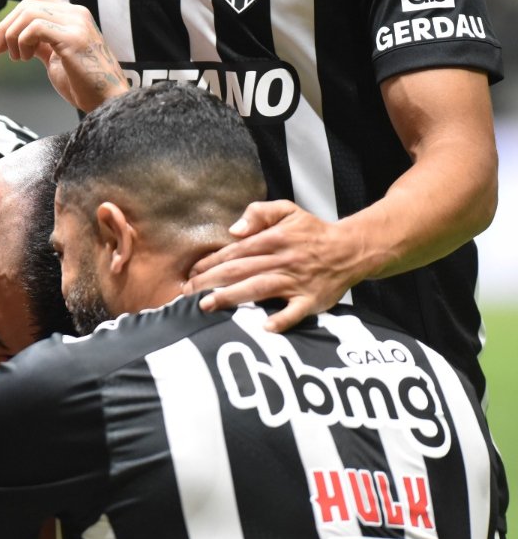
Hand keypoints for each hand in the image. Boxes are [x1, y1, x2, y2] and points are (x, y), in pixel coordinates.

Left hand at [0, 0, 127, 111]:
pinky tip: (26, 57)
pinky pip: (35, 28)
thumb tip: (19, 39)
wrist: (107, 101)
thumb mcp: (55, 59)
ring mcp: (76, 22)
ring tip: (17, 58)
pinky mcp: (73, 36)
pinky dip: (22, 42)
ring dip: (12, 37)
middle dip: (5, 27)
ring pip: (28, 13)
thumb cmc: (84, 84)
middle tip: (0, 50)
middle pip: (26, 4)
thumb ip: (40, 44)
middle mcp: (75, 13)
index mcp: (71, 17)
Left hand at [183, 200, 364, 332]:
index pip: (235, 251)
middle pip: (240, 271)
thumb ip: (259, 212)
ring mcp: (296, 281)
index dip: (210, 262)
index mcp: (273, 239)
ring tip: (207, 306)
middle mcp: (282, 260)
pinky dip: (282, 320)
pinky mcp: (311, 300)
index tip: (191, 273)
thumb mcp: (288, 210)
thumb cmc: (313, 232)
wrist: (352, 249)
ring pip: (259, 289)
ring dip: (232, 298)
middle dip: (210, 282)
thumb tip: (234, 229)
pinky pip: (295, 312)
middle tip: (186, 294)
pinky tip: (264, 327)